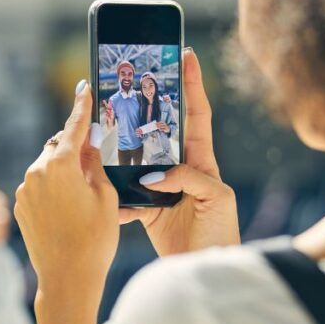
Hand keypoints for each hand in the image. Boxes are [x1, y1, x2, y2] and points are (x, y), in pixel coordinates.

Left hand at [14, 82, 118, 297]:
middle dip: (75, 149)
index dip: (82, 107)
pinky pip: (38, 189)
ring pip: (47, 170)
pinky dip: (53, 191)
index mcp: (59, 165)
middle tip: (95, 154)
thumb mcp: (105, 197)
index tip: (84, 88)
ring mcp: (24, 192)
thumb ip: (95, 164)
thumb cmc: (94, 239)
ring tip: (85, 195)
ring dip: (63, 173)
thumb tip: (89, 144)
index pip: (74, 128)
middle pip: (58, 149)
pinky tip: (69, 210)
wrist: (67, 279)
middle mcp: (35, 173)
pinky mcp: (20, 209)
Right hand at [120, 48, 239, 255]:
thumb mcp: (217, 199)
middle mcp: (180, 170)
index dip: (193, 85)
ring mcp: (161, 188)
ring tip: (103, 134)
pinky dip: (114, 199)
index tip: (187, 55)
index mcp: (202, 162)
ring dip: (119, 151)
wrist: (208, 268)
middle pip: (159, 131)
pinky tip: (103, 194)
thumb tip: (154, 176)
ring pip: (135, 161)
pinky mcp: (146, 210)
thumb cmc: (221, 234)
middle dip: (147, 107)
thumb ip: (191, 179)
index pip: (197, 115)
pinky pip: (124, 199)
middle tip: (132, 82)